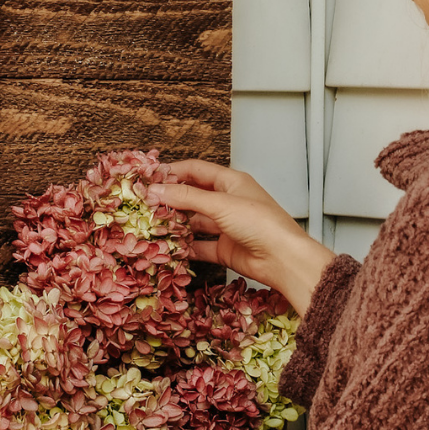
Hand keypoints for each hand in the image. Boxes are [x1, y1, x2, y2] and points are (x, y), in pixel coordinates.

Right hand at [158, 160, 333, 315]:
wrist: (283, 259)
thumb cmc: (261, 223)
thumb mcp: (220, 204)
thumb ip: (187, 197)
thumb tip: (157, 189)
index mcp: (231, 182)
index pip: (196, 170)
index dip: (173, 172)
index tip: (149, 178)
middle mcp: (228, 201)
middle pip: (194, 195)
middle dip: (171, 199)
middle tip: (145, 203)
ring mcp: (227, 226)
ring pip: (195, 221)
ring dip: (177, 223)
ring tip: (152, 226)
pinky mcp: (225, 249)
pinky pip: (201, 245)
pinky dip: (186, 246)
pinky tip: (170, 248)